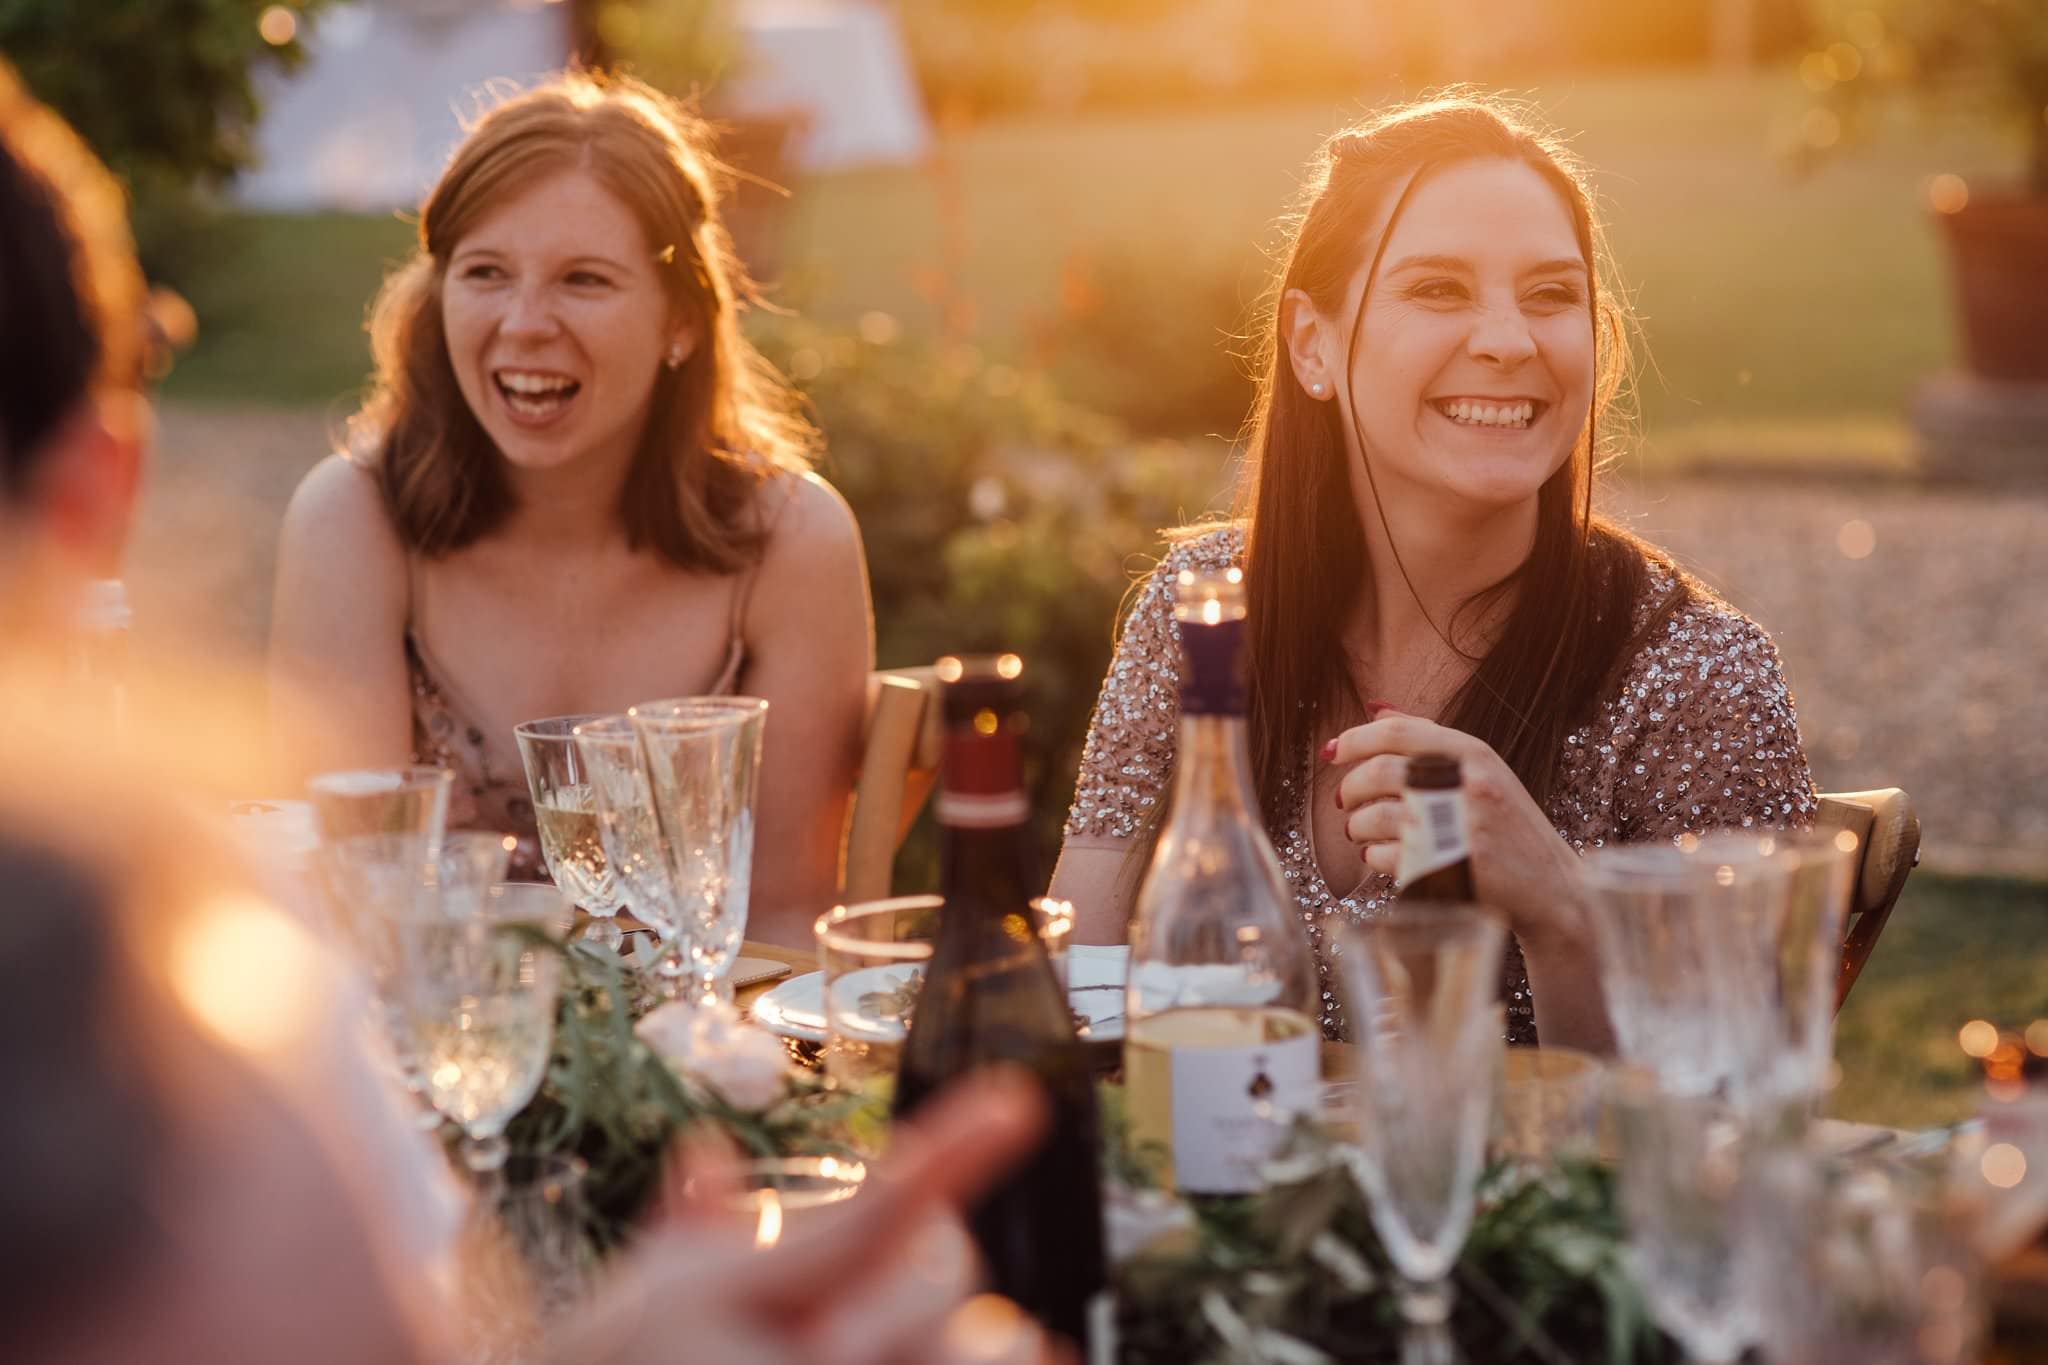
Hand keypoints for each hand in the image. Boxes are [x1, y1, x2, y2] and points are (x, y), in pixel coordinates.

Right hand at [546, 1068, 1071, 1364]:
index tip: (1016, 1100)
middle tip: (917, 1265)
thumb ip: (691, 1231)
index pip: (859, 1213)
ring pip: (961, 1354)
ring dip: (983, 1337)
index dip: (950, 1151)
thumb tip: (703, 1154)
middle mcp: (785, 1359)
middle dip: (934, 1262)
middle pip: (932, 1276)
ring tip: (992, 1335)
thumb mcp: (644, 1302)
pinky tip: (1043, 1356)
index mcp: (721, 1298)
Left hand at [1328, 712, 1581, 944]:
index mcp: (1473, 754)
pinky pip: (1386, 856)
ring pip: (1377, 816)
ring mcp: (1459, 826)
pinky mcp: (1449, 867)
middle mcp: (1467, 783)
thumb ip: (1430, 741)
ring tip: (1358, 830)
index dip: (1354, 739)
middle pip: (1379, 772)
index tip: (1332, 752)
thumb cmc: (1509, 827)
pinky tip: (1377, 855)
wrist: (1552, 888)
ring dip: (1356, 825)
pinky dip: (1372, 856)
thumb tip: (1375, 710)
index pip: (1397, 732)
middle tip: (1343, 800)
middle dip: (1349, 787)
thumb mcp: (1480, 772)